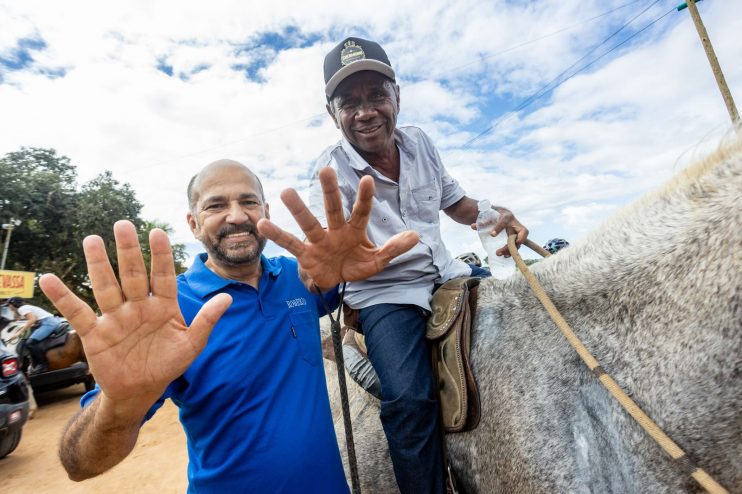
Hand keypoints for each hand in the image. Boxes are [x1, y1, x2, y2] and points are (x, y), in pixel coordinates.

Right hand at [39, 220, 230, 404]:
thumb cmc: (167, 365)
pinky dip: (63, 297)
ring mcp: (116, 317)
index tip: (158, 232)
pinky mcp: (96, 333)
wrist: (140, 392)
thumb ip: (206, 321)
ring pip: (107, 286)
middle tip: (123, 224)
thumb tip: (228, 297)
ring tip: (92, 240)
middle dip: (129, 250)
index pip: (163, 275)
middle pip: (133, 274)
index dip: (161, 255)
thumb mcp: (191, 345)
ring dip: (99, 264)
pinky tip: (49, 278)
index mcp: (163, 306)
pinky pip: (78, 312)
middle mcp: (138, 306)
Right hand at [257, 167, 418, 288]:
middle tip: (326, 170)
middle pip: (333, 208)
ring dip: (299, 209)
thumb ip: (394, 248)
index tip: (368, 178)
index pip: (361, 211)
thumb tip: (416, 236)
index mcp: (355, 230)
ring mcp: (319, 241)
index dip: (364, 197)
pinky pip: (291, 244)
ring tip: (286, 192)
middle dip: (330, 191)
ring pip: (308, 223)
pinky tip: (263, 223)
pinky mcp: (305, 255)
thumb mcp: (378, 261)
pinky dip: (278, 235)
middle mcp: (335, 230)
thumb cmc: (356, 265)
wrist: (336, 282)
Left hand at [470, 207, 528, 256]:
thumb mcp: (489, 216)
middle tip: (498, 252)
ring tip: (500, 254)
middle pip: (517, 234)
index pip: (504, 221)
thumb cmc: (496, 215)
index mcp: (507, 216)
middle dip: (510, 244)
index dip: (499, 228)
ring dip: (510, 250)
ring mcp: (518, 231)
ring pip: (518, 242)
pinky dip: (513, 251)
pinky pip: (518, 245)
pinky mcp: (518, 237)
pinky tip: (505, 256)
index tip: (492, 235)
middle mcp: (515, 224)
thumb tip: (473, 226)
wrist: (503, 214)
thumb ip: (481, 222)